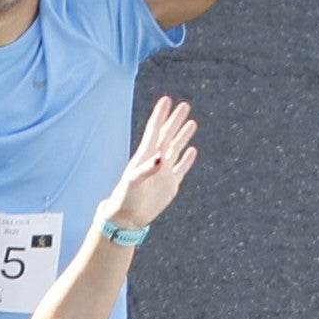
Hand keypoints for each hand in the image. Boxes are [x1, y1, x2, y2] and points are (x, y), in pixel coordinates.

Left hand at [101, 96, 200, 228]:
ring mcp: (164, 172)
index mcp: (145, 156)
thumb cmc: (125, 197)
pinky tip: (192, 149)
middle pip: (167, 135)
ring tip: (192, 122)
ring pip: (176, 148)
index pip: (154, 130)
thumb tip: (162, 158)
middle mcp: (155, 161)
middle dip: (175, 120)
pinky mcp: (170, 185)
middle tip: (184, 105)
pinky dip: (187, 159)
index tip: (167, 100)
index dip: (160, 115)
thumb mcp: (133, 181)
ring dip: (183, 136)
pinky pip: (181, 168)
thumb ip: (147, 169)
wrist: (127, 218)